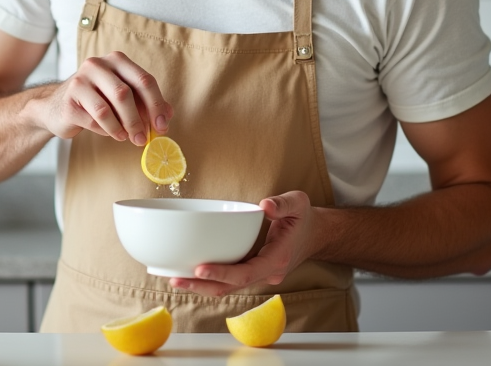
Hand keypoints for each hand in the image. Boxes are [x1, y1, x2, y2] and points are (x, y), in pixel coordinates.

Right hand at [36, 51, 171, 145]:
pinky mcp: (69, 101)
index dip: (156, 104)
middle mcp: (97, 65)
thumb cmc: (96, 100)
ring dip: (121, 128)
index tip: (162, 125)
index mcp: (116, 60)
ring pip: (107, 109)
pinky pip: (93, 121)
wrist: (56, 106)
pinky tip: (110, 132)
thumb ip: (145, 103)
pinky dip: (106, 130)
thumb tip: (167, 115)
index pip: (143, 80)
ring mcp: (79, 82)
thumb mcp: (122, 97)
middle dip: (137, 120)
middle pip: (125, 94)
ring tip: (125, 137)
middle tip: (143, 138)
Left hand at [168, 190, 316, 296]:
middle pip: (232, 287)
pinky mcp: (253, 273)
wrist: (315, 235)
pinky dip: (210, 280)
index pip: (246, 273)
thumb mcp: (299, 203)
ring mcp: (260, 276)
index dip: (222, 273)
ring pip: (229, 288)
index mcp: (277, 259)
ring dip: (203, 286)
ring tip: (175, 278)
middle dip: (203, 285)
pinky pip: (230, 281)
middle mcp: (267, 273)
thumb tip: (265, 206)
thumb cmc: (304, 218)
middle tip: (176, 278)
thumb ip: (283, 204)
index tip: (200, 268)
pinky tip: (190, 273)